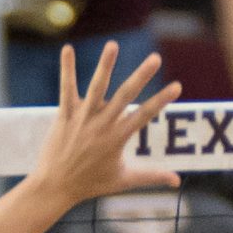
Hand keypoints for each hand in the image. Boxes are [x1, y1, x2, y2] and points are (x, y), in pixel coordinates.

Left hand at [22, 41, 183, 211]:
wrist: (55, 187)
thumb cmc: (91, 184)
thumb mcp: (124, 181)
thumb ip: (152, 176)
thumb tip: (177, 181)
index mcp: (118, 138)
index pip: (146, 115)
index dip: (162, 100)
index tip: (177, 86)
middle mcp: (102, 125)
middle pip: (126, 96)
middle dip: (141, 76)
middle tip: (156, 58)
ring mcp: (82, 118)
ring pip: (97, 87)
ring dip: (106, 65)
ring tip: (113, 45)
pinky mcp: (65, 115)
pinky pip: (66, 89)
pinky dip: (66, 69)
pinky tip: (67, 49)